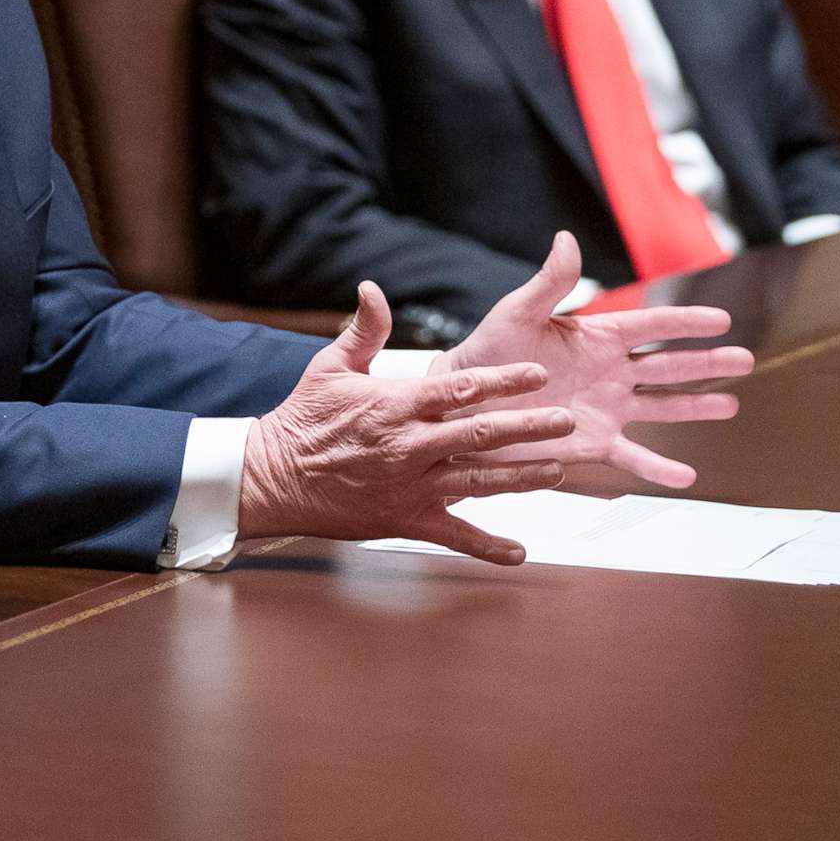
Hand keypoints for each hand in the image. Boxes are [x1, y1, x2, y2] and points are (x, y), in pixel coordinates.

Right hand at [238, 282, 576, 563]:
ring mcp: (410, 487)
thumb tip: (373, 287)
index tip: (536, 374)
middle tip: (566, 421)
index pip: (459, 389)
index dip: (501, 381)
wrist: (273, 479)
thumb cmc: (302, 420)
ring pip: (478, 482)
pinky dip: (486, 546)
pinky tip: (518, 552)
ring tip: (559, 470)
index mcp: (395, 405)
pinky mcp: (405, 520)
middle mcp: (409, 446)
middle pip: (480, 435)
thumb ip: (364, 330)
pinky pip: (453, 535)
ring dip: (522, 478)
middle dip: (528, 428)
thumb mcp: (331, 367)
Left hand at [433, 233, 754, 489]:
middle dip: (707, 363)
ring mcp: (606, 409)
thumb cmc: (487, 354)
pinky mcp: (593, 443)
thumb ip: (549, 282)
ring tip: (731, 405)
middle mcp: (609, 372)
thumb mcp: (517, 314)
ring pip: (663, 408)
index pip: (652, 327)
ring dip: (697, 406)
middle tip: (745, 360)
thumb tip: (566, 239)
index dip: (686, 323)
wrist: (464, 406)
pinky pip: (633, 455)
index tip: (722, 320)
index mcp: (597, 337)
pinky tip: (686, 477)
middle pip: (669, 366)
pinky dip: (659, 468)